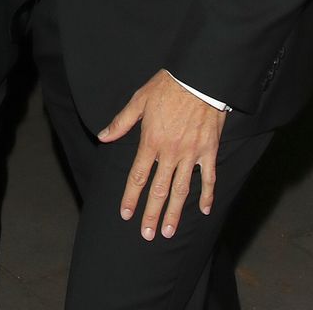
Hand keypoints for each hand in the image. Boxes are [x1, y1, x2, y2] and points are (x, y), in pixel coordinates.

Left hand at [99, 69, 225, 238]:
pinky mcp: (209, 151)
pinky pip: (209, 178)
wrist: (199, 78)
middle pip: (159, 190)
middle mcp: (170, 152)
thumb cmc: (167, 86)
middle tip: (147, 235)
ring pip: (182, 190)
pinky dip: (207, 195)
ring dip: (175, 213)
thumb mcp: (139, 100)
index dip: (131, 197)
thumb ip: (121, 122)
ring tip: (169, 232)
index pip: (138, 176)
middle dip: (151, 214)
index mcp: (151, 141)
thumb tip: (103, 137)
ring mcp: (191, 154)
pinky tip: (206, 210)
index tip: (126, 215)